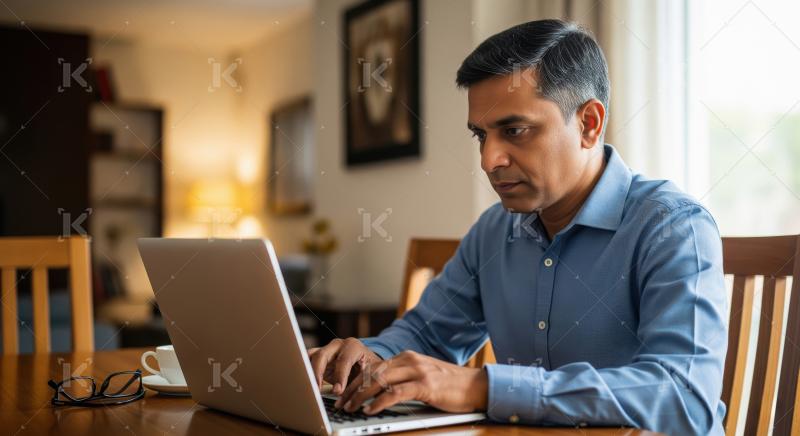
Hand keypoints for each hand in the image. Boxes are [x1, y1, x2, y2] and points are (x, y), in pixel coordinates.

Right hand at [308, 338, 382, 394]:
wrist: (365, 363)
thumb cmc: (368, 369)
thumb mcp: (370, 374)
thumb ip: (362, 382)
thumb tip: (355, 396)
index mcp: (353, 346)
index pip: (343, 360)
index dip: (340, 377)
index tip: (337, 392)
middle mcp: (337, 345)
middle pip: (322, 355)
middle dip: (318, 373)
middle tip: (317, 390)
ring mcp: (326, 349)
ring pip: (310, 356)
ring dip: (306, 371)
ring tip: (306, 386)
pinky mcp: (317, 356)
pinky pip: (306, 360)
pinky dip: (303, 370)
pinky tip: (302, 382)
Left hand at [335, 350, 487, 414]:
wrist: (476, 385)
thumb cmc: (450, 385)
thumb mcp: (423, 376)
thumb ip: (404, 378)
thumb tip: (380, 391)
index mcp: (406, 357)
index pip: (374, 367)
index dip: (356, 381)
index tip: (344, 394)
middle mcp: (410, 360)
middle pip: (373, 372)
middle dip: (353, 388)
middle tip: (341, 403)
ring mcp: (418, 371)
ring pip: (380, 380)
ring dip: (361, 395)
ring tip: (351, 408)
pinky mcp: (426, 385)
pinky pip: (396, 393)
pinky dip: (379, 402)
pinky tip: (370, 410)